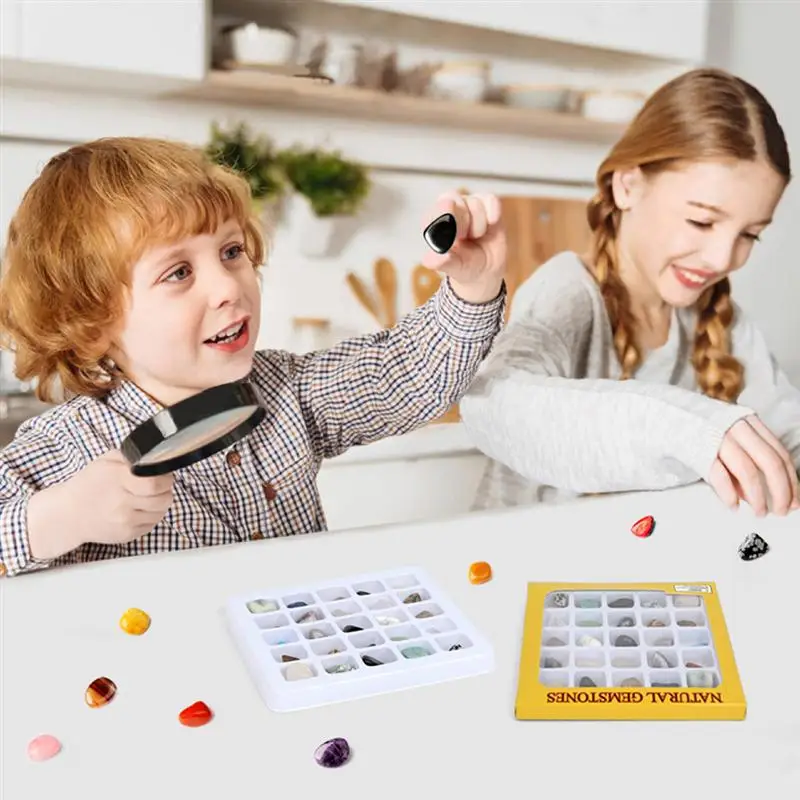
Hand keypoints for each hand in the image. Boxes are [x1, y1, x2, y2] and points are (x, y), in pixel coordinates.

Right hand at [27, 449, 174, 559]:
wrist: (69, 514)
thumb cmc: (88, 485)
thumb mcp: (106, 461)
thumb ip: (132, 457)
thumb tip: (154, 458)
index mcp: (118, 480)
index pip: (155, 483)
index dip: (165, 478)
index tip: (163, 475)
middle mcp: (122, 502)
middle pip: (163, 499)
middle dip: (165, 490)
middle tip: (157, 486)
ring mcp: (125, 521)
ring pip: (161, 512)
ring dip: (159, 503)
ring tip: (145, 497)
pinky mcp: (127, 535)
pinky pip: (152, 524)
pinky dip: (150, 515)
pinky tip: (138, 509)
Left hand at [421, 192, 506, 303]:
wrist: (487, 268)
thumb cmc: (464, 265)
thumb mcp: (453, 267)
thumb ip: (441, 262)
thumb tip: (435, 257)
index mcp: (433, 222)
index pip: (434, 212)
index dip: (444, 220)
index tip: (453, 235)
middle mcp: (448, 208)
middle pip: (453, 201)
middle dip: (462, 224)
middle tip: (464, 238)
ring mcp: (468, 204)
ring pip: (474, 204)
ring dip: (478, 226)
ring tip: (476, 236)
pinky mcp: (486, 203)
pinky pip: (490, 199)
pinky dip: (492, 211)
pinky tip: (492, 223)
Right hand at [707, 415, 799, 515]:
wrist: (662, 414)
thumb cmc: (698, 429)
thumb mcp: (728, 436)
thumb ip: (745, 459)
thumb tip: (758, 493)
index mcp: (748, 421)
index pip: (779, 454)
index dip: (791, 480)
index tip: (794, 500)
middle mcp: (736, 427)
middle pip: (769, 462)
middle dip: (781, 491)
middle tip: (781, 510)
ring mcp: (717, 437)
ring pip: (748, 470)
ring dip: (758, 497)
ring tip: (759, 512)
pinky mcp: (697, 449)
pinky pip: (719, 476)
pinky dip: (729, 495)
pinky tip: (733, 506)